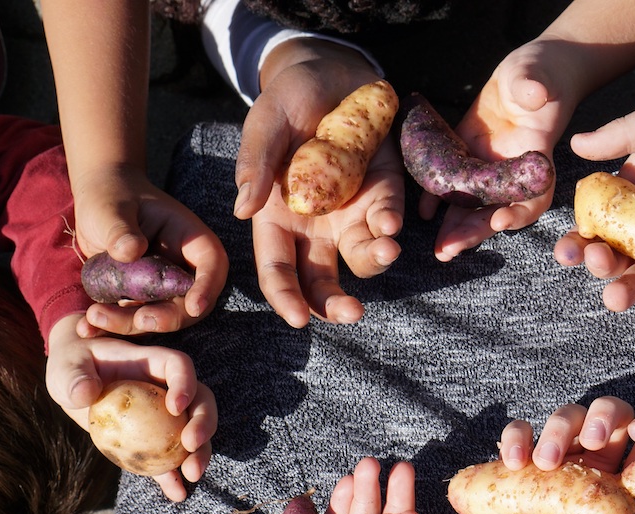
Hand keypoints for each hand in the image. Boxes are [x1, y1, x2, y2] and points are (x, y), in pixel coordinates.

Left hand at [46, 314, 217, 501]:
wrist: (74, 383)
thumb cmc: (72, 367)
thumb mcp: (66, 367)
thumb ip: (74, 377)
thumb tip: (86, 393)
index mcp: (152, 363)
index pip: (179, 366)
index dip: (185, 384)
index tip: (175, 406)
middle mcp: (167, 388)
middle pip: (200, 401)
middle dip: (204, 424)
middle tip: (192, 445)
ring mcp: (165, 416)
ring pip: (195, 432)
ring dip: (199, 454)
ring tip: (191, 475)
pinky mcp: (154, 440)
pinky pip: (168, 458)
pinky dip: (173, 476)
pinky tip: (177, 493)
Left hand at [71, 169, 228, 336]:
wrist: (96, 205)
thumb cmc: (111, 196)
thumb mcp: (112, 208)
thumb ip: (121, 228)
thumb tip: (130, 250)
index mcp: (192, 241)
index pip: (212, 266)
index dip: (207, 289)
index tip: (194, 307)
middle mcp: (183, 269)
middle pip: (188, 303)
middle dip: (167, 318)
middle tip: (141, 322)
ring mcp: (162, 288)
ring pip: (157, 316)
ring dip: (130, 325)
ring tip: (95, 318)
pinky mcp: (140, 300)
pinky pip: (130, 319)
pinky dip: (109, 326)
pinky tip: (85, 328)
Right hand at [236, 39, 405, 326]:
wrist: (332, 74)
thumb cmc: (288, 100)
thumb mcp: (265, 124)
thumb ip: (255, 163)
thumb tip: (244, 208)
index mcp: (278, 219)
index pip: (278, 270)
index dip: (286, 298)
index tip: (299, 318)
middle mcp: (316, 227)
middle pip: (323, 280)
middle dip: (335, 303)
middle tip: (353, 313)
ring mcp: (353, 213)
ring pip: (363, 256)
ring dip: (375, 260)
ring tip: (386, 250)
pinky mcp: (385, 193)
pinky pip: (388, 218)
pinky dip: (391, 224)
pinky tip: (391, 222)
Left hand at [424, 39, 573, 260]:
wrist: (530, 72)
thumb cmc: (542, 73)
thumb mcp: (539, 76)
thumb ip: (534, 86)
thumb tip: (533, 94)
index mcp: (535, 160)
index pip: (534, 197)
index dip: (519, 213)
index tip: (499, 222)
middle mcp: (513, 173)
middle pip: (497, 211)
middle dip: (474, 232)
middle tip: (450, 249)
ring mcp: (490, 167)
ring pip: (474, 204)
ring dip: (456, 228)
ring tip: (439, 249)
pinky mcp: (469, 155)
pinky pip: (453, 181)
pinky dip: (439, 197)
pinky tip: (423, 210)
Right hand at [436, 396, 634, 513]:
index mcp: (619, 501)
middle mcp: (590, 481)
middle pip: (610, 422)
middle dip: (607, 414)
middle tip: (592, 437)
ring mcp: (550, 473)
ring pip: (567, 419)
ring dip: (561, 426)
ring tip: (545, 461)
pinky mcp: (511, 471)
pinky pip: (519, 434)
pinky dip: (517, 436)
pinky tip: (513, 461)